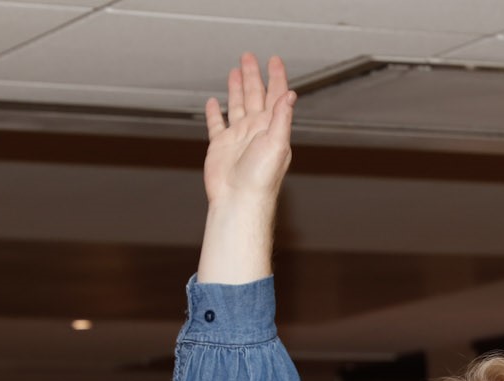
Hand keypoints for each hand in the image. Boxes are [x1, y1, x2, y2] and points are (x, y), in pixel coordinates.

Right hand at [203, 53, 295, 207]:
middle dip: (253, 75)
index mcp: (271, 127)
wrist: (239, 200)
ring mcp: (238, 138)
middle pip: (254, 95)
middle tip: (249, 57)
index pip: (276, 96)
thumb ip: (282, 117)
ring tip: (235, 72)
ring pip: (237, 105)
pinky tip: (213, 103)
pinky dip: (215, 113)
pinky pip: (217, 125)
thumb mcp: (277, 143)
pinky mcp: (220, 146)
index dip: (276, 77)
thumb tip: (290, 95)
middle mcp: (256, 130)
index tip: (274, 60)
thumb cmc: (261, 179)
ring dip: (236, 88)